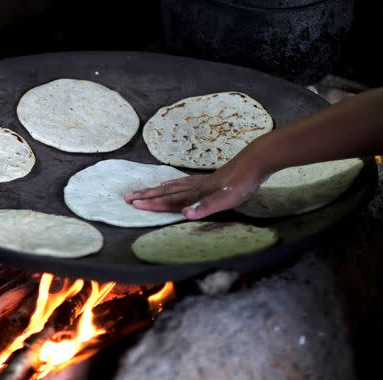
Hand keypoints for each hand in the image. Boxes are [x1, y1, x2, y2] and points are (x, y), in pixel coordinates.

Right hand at [124, 156, 266, 218]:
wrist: (255, 162)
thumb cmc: (242, 183)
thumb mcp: (225, 200)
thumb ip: (205, 208)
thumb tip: (185, 214)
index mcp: (195, 195)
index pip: (169, 201)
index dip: (151, 205)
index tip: (133, 205)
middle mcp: (193, 188)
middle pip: (164, 193)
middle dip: (145, 196)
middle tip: (127, 197)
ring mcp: (200, 182)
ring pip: (171, 187)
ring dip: (155, 191)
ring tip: (142, 191)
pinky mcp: (207, 180)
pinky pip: (183, 182)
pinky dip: (172, 184)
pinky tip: (169, 183)